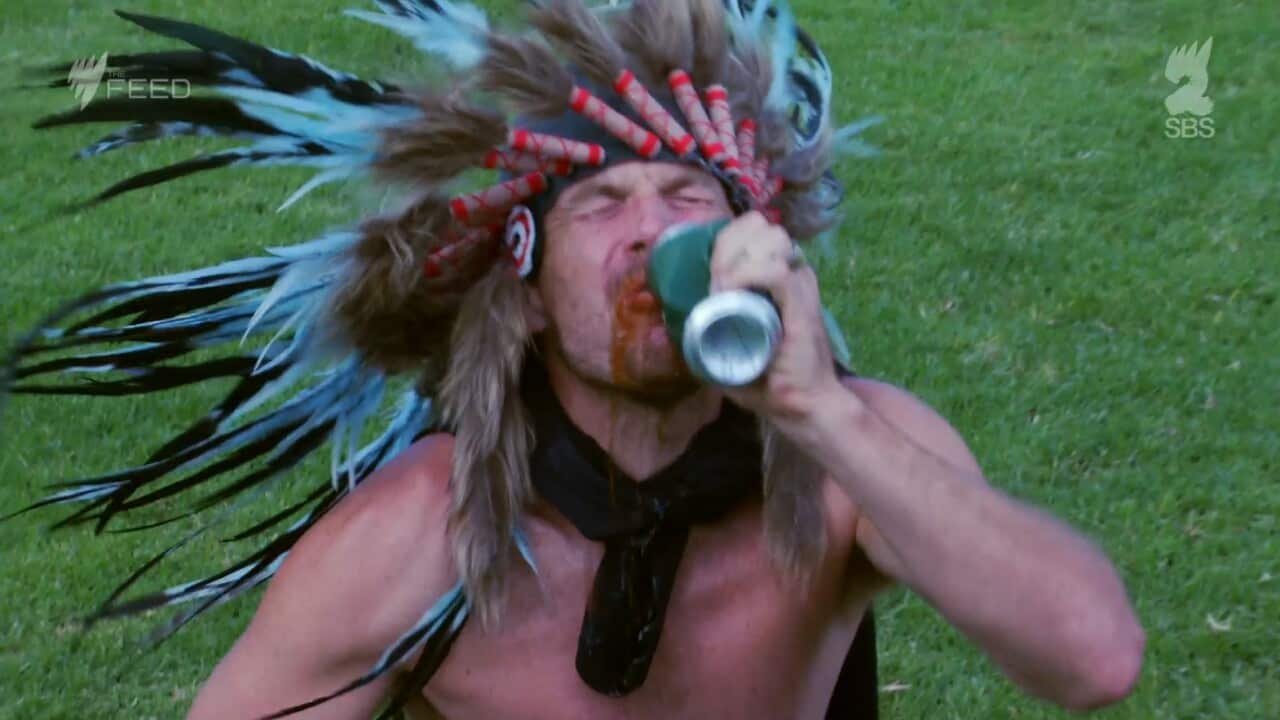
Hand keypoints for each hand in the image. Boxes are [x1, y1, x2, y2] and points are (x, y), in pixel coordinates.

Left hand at [708, 212, 843, 423]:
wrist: (805, 408)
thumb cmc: (772, 385)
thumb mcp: (735, 353)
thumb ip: (712, 339)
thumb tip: (677, 332)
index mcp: (780, 278)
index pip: (753, 230)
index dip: (727, 240)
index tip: (710, 272)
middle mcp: (793, 274)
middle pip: (758, 227)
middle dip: (727, 246)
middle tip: (714, 284)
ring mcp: (800, 286)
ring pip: (768, 240)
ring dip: (734, 260)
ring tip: (721, 291)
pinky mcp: (803, 304)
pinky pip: (775, 271)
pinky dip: (745, 276)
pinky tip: (729, 294)